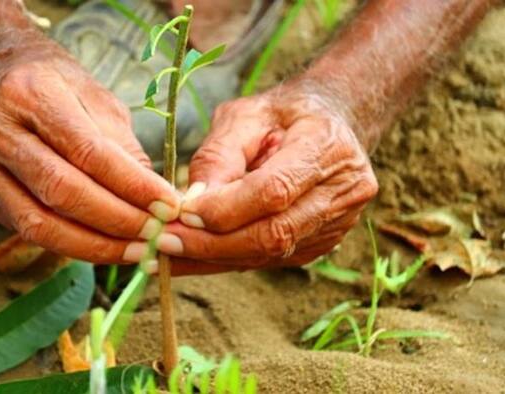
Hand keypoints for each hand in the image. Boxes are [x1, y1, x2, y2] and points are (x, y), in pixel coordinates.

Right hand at [0, 43, 179, 263]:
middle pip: (61, 191)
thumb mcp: (97, 98)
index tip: (169, 206)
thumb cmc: (57, 86)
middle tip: (157, 235)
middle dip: (117, 221)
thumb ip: (124, 147)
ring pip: (39, 223)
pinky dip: (71, 245)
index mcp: (31, 93)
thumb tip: (157, 199)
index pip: (88, 151)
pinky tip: (103, 247)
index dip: (132, 186)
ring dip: (94, 246)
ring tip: (136, 251)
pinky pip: (28, 230)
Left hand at [157, 82, 377, 274]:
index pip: (274, 190)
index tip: (180, 212)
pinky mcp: (322, 244)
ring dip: (214, 257)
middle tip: (162, 241)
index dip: (225, 208)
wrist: (329, 123)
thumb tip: (190, 203)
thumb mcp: (245, 115)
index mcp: (328, 147)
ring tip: (168, 252)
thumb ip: (218, 156)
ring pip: (270, 254)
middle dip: (212, 243)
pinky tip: (192, 256)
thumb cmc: (281, 114)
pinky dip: (227, 260)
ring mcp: (338, 223)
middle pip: (274, 233)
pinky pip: (269, 260)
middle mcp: (343, 191)